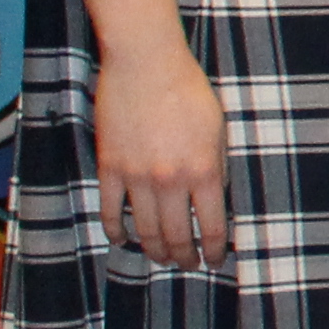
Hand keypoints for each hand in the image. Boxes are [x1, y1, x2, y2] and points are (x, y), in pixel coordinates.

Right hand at [94, 40, 230, 269]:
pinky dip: (115, 230)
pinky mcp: (110, 167)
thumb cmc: (188, 90)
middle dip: (184, 257)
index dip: (215, 249)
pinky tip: (122, 239)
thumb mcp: (219, 128)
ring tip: (160, 258)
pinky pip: (110, 210)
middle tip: (187, 264)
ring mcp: (137, 176)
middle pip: (177, 236)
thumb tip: (217, 199)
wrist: (146, 63)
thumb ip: (218, 166)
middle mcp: (171, 180)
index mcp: (204, 171)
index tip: (215, 259)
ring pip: (145, 230)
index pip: (213, 226)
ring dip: (154, 250)